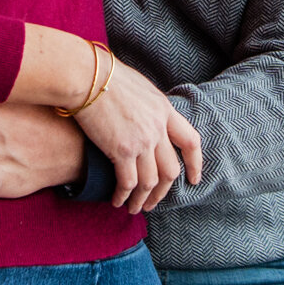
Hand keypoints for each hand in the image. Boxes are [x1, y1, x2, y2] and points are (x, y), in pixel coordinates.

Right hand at [75, 59, 202, 212]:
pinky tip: (117, 201)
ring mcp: (142, 140)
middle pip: (171, 170)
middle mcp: (158, 127)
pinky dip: (124, 196)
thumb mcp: (140, 88)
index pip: (191, 142)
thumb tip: (146, 119)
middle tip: (154, 202)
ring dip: (143, 199)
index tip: (193, 180)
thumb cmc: (105, 76)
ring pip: (150, 182)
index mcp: (165, 110)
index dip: (195, 164)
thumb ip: (149, 108)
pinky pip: (128, 183)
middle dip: (163, 191)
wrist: (87, 76)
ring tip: (134, 208)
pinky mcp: (121, 150)